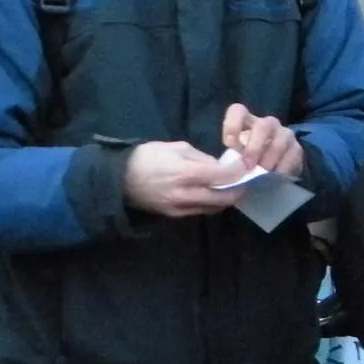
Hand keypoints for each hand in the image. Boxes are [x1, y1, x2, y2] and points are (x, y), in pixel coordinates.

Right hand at [123, 142, 244, 218]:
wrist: (118, 179)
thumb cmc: (147, 157)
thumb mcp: (176, 148)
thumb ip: (202, 158)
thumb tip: (220, 166)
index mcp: (186, 173)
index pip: (223, 175)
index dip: (238, 171)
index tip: (245, 166)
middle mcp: (186, 194)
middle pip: (224, 197)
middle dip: (238, 189)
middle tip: (243, 181)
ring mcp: (180, 208)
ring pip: (214, 207)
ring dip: (225, 199)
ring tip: (230, 188)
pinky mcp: (175, 216)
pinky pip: (201, 211)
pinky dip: (211, 204)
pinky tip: (212, 194)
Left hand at [222, 103, 305, 176]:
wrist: (272, 172)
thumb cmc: (246, 162)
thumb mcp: (232, 159)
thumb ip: (228, 161)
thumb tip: (224, 170)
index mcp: (246, 122)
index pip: (238, 111)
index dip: (232, 125)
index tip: (228, 144)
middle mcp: (267, 124)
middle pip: (263, 126)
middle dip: (255, 148)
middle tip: (248, 165)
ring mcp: (284, 134)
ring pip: (280, 139)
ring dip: (270, 158)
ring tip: (263, 173)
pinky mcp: (297, 148)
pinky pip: (293, 154)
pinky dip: (283, 166)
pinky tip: (276, 175)